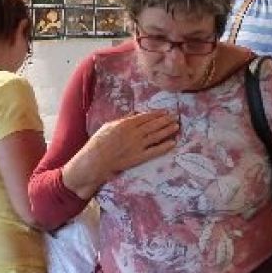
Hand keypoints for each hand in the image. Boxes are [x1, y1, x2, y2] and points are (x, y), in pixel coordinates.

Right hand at [64, 111, 178, 197]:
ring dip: (167, 131)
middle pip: (153, 125)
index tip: (165, 112)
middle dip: (165, 121)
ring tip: (176, 127)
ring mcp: (138, 146)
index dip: (156, 114)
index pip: (145, 117)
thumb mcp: (108, 125)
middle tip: (174, 117)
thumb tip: (135, 113)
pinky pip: (155, 151)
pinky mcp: (139, 157)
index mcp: (126, 124)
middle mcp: (134, 133)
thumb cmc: (98, 142)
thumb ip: (123, 119)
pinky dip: (164, 147)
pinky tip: (173, 143)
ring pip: (156, 136)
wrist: (95, 161)